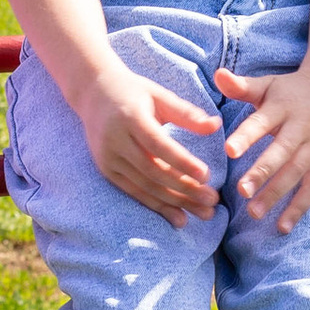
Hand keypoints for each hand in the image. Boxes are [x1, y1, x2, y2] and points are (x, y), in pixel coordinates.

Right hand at [75, 58, 219, 224]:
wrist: (93, 93)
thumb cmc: (134, 92)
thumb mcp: (160, 95)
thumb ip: (186, 113)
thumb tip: (216, 126)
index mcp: (131, 117)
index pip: (158, 145)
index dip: (181, 162)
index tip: (206, 175)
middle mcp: (116, 140)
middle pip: (153, 170)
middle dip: (184, 189)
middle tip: (212, 200)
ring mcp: (108, 158)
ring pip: (145, 186)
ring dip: (175, 203)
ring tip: (204, 212)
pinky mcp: (107, 170)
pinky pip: (134, 192)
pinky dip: (157, 206)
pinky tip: (179, 217)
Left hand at [220, 62, 309, 232]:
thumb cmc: (291, 89)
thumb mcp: (268, 84)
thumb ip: (241, 86)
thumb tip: (217, 74)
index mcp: (282, 107)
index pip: (262, 122)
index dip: (246, 136)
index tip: (229, 150)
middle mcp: (301, 128)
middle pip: (281, 152)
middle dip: (262, 172)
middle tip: (242, 191)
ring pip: (296, 173)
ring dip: (276, 194)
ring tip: (254, 213)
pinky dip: (299, 208)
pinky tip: (282, 227)